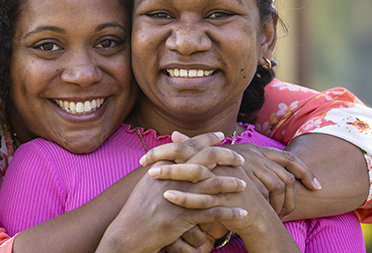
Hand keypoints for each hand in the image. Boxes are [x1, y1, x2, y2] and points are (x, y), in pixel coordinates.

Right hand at [96, 148, 246, 252]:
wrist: (126, 235)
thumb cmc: (136, 212)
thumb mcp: (146, 185)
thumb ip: (161, 169)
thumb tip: (172, 157)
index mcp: (162, 167)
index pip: (188, 146)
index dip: (206, 139)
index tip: (221, 136)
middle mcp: (170, 179)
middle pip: (204, 160)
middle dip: (226, 157)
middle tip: (241, 159)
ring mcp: (177, 197)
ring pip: (212, 185)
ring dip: (231, 184)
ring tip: (245, 185)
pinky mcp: (182, 218)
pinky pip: (212, 213)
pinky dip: (230, 213)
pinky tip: (242, 213)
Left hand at [143, 131, 320, 217]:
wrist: (257, 219)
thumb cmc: (229, 193)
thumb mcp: (213, 171)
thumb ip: (193, 152)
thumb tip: (173, 133)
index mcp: (216, 159)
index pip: (188, 147)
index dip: (165, 149)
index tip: (144, 156)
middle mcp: (221, 168)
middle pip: (191, 155)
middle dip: (166, 156)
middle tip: (144, 161)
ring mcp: (225, 184)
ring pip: (196, 174)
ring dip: (172, 173)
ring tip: (151, 174)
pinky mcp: (226, 202)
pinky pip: (203, 199)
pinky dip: (185, 197)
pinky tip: (168, 196)